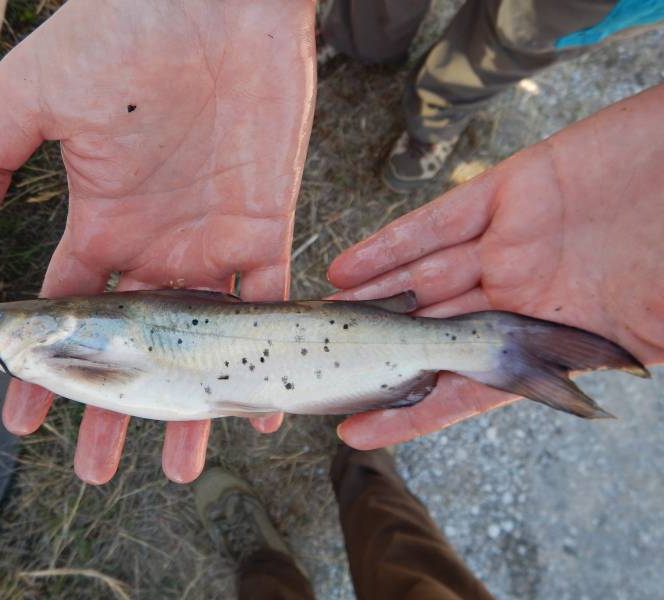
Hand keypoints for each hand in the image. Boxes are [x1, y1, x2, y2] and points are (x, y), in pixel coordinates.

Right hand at [0, 0, 315, 483]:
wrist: (213, 1)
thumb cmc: (123, 32)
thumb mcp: (32, 95)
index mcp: (101, 223)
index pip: (67, 317)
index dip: (50, 371)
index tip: (30, 421)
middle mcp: (155, 246)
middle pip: (133, 348)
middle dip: (115, 409)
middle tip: (99, 467)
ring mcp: (211, 243)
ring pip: (201, 343)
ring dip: (192, 405)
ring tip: (179, 463)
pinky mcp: (266, 227)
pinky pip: (271, 306)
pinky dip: (268, 354)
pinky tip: (260, 408)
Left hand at [328, 84, 663, 449]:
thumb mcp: (661, 327)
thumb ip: (604, 362)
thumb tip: (587, 403)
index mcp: (556, 336)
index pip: (467, 387)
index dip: (411, 412)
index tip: (357, 433)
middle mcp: (524, 292)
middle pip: (432, 330)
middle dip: (376, 349)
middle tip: (319, 365)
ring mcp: (513, 240)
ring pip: (424, 275)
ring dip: (371, 298)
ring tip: (320, 318)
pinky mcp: (511, 186)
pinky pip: (439, 219)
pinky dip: (393, 243)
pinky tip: (350, 267)